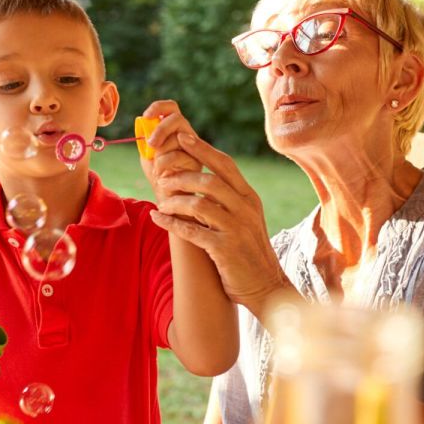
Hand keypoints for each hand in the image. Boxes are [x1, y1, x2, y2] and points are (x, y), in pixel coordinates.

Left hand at [141, 100, 204, 203]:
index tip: (147, 116)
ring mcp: (196, 149)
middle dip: (160, 129)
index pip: (171, 108)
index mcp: (176, 131)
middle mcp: (188, 136)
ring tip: (158, 169)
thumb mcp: (148, 155)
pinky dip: (163, 165)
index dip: (158, 107)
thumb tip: (143, 123)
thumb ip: (146, 138)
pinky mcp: (198, 162)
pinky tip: (164, 177)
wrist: (170, 202)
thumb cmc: (159, 177)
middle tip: (151, 144)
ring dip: (160, 154)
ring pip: (176, 138)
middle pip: (177, 118)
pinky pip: (177, 155)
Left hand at [147, 130, 293, 318]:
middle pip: (210, 180)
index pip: (225, 164)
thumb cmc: (249, 251)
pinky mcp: (224, 249)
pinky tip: (157, 218)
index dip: (202, 148)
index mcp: (250, 198)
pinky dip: (171, 223)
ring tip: (160, 202)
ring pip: (199, 204)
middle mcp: (245, 209)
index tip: (182, 137)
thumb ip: (229, 200)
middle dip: (182, 175)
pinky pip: (192, 231)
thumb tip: (202, 180)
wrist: (265, 286)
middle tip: (162, 177)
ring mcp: (236, 229)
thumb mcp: (246, 219)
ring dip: (174, 201)